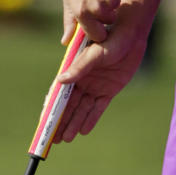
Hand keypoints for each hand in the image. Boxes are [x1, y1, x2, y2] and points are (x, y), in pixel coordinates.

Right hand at [54, 0, 162, 141]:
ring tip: (66, 139)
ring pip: (82, 109)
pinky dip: (90, 119)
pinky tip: (83, 131)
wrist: (131, 35)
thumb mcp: (95, 54)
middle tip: (53, 139)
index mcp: (75, 70)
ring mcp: (96, 86)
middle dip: (61, 121)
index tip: (44, 122)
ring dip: (73, 123)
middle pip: (69, 105)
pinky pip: (98, 108)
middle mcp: (82, 80)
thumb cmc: (111, 39)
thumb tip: (60, 81)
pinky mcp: (109, 90)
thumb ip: (79, 68)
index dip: (51, 108)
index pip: (59, 93)